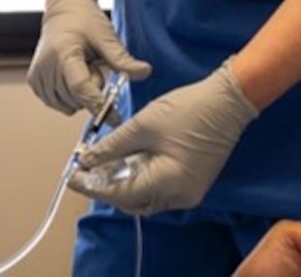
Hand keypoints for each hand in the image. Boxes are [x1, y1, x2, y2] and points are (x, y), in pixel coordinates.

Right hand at [27, 0, 150, 117]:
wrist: (64, 10)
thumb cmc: (85, 20)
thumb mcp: (106, 38)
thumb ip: (123, 59)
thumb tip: (145, 72)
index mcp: (63, 53)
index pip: (81, 89)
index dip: (99, 105)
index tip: (115, 117)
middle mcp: (45, 67)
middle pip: (77, 99)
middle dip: (93, 91)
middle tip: (95, 67)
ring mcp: (37, 76)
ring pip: (68, 105)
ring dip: (81, 95)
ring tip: (82, 68)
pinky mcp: (34, 82)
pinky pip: (58, 103)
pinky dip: (70, 96)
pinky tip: (72, 75)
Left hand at [69, 59, 257, 214]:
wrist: (228, 100)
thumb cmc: (188, 109)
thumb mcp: (143, 125)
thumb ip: (112, 147)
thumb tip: (87, 160)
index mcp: (167, 183)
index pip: (119, 193)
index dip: (92, 185)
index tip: (72, 174)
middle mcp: (179, 197)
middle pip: (132, 200)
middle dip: (107, 184)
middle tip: (86, 166)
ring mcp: (188, 193)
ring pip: (144, 196)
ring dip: (123, 182)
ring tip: (105, 161)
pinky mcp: (192, 183)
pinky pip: (158, 189)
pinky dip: (141, 178)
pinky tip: (128, 161)